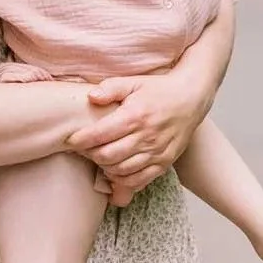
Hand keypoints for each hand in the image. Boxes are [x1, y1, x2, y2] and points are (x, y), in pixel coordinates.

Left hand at [68, 64, 213, 205]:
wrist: (191, 99)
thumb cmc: (158, 90)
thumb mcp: (134, 82)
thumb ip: (110, 88)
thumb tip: (91, 97)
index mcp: (135, 116)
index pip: (100, 135)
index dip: (80, 140)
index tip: (71, 140)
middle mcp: (146, 137)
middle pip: (107, 156)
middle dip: (90, 155)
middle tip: (85, 148)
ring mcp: (156, 152)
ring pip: (120, 171)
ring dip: (105, 167)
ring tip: (100, 156)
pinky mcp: (163, 163)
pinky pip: (138, 181)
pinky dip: (122, 180)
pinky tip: (115, 170)